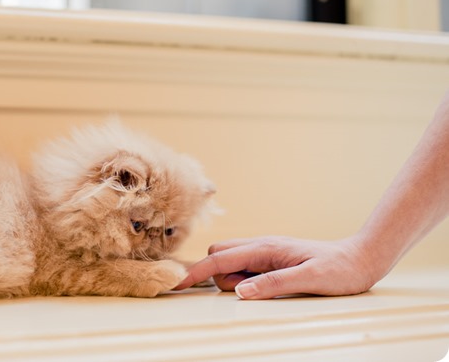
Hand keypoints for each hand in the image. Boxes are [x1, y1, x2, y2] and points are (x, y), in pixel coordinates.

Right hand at [175, 235, 380, 298]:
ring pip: (231, 259)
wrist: (361, 258)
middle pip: (219, 255)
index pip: (220, 259)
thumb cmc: (339, 269)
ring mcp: (267, 250)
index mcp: (266, 248)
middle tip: (250, 291)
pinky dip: (245, 277)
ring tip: (269, 288)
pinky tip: (265, 285)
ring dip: (235, 278)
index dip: (196, 272)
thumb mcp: (309, 280)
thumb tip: (239, 292)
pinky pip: (245, 265)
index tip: (177, 284)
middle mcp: (262, 245)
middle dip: (219, 275)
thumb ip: (273, 284)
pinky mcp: (272, 257)